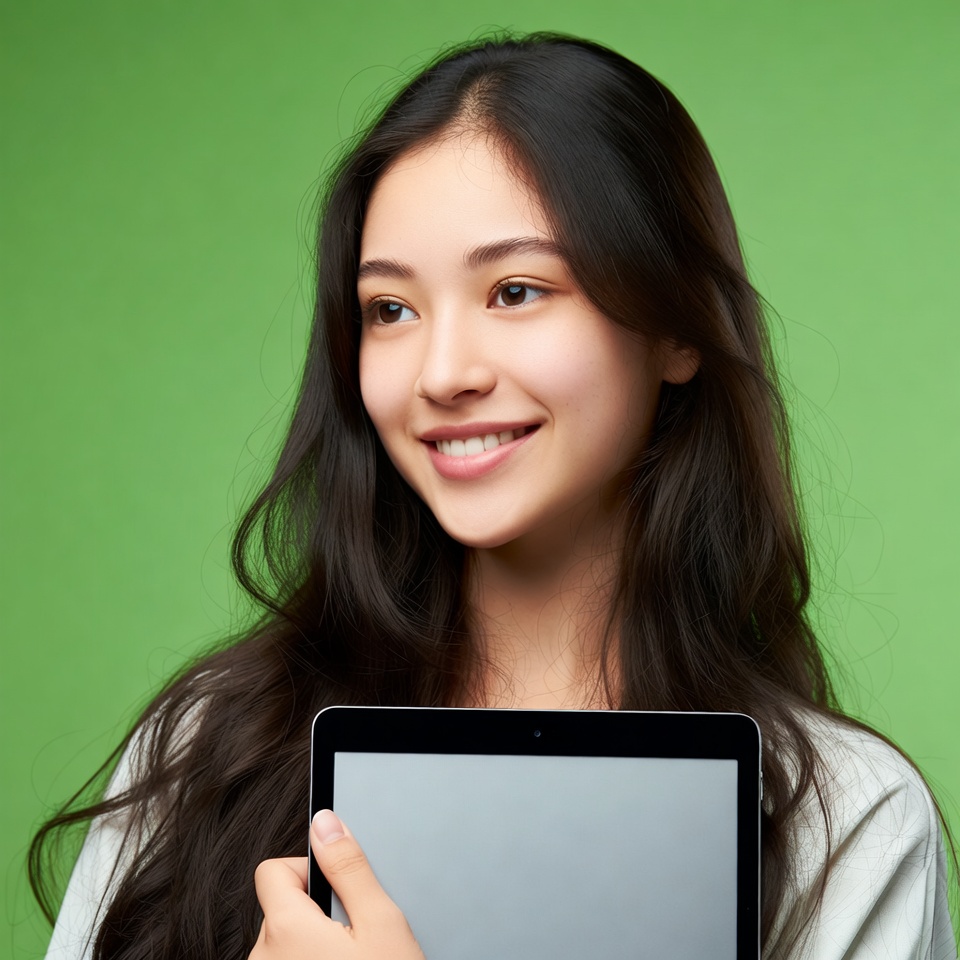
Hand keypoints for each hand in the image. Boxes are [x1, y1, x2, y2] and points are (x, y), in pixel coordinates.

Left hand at [250, 809, 425, 959]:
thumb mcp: (381, 924)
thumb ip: (349, 867)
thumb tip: (325, 823)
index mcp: (285, 930)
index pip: (273, 870)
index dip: (309, 869)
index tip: (339, 891)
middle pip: (281, 909)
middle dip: (316, 913)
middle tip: (355, 938)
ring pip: (284, 945)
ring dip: (312, 947)